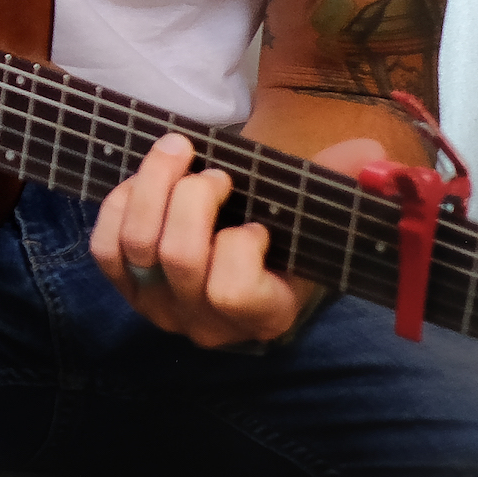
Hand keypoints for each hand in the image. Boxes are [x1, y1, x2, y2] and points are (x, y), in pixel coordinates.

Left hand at [92, 131, 352, 346]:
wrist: (248, 243)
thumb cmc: (285, 230)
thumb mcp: (318, 212)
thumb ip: (343, 180)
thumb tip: (373, 155)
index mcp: (265, 313)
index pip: (233, 291)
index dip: (239, 246)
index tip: (258, 224)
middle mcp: (207, 323)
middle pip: (178, 257)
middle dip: (193, 197)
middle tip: (215, 173)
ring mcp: (160, 309)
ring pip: (137, 245)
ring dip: (154, 186)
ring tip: (180, 153)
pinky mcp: (125, 288)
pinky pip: (104, 248)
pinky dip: (119, 205)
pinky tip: (143, 181)